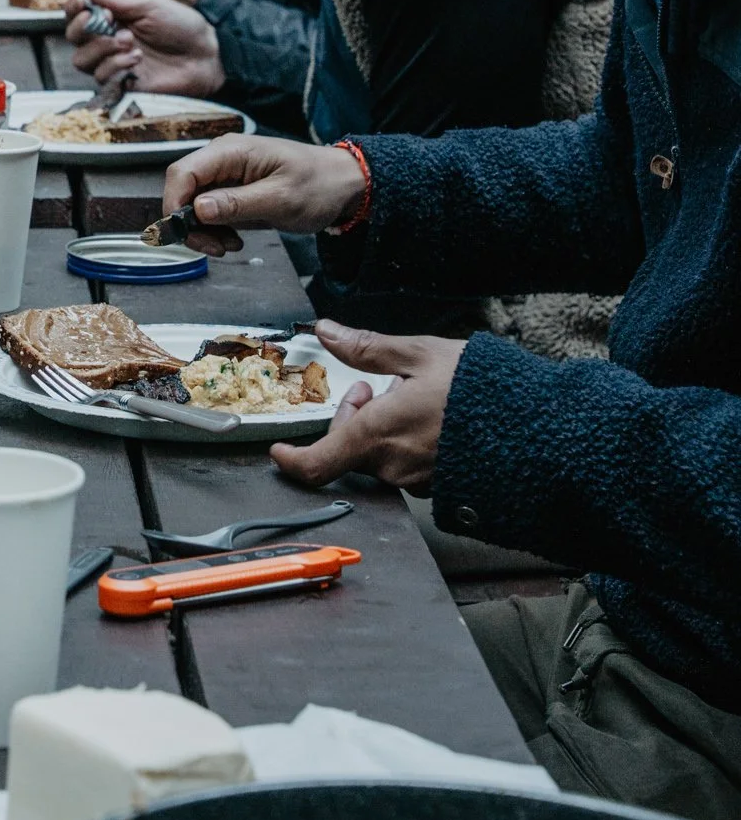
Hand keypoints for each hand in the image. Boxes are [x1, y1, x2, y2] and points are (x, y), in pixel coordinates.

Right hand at [68, 0, 222, 99]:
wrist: (206, 55)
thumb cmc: (183, 26)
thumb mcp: (150, 5)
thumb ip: (117, 0)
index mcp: (114, 18)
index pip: (78, 14)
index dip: (73, 8)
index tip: (82, 3)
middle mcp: (109, 40)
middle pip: (73, 38)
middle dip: (83, 28)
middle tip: (106, 21)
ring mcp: (114, 63)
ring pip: (82, 60)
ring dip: (101, 47)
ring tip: (128, 40)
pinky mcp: (122, 84)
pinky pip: (102, 77)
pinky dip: (115, 64)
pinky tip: (136, 58)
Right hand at [159, 134, 366, 252]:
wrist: (343, 186)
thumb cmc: (318, 185)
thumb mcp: (281, 199)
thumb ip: (238, 203)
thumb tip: (198, 208)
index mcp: (231, 151)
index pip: (182, 172)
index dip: (174, 203)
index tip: (183, 234)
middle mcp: (223, 160)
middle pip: (183, 189)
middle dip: (189, 223)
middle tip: (213, 248)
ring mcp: (226, 176)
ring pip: (192, 204)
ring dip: (202, 230)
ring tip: (229, 246)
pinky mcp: (233, 192)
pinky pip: (209, 212)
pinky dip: (214, 230)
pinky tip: (234, 240)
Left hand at [271, 325, 465, 492]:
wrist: (538, 429)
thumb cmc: (479, 391)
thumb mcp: (417, 354)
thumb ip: (366, 347)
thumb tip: (326, 332)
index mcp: (376, 435)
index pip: (318, 464)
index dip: (293, 460)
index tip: (281, 451)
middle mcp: (393, 466)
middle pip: (351, 447)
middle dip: (354, 416)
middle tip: (376, 386)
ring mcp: (418, 481)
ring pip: (381, 455)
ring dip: (384, 427)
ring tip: (417, 397)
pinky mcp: (441, 487)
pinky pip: (409, 465)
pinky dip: (408, 442)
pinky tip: (435, 419)